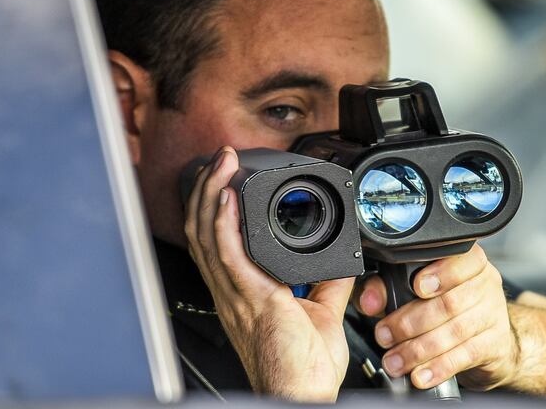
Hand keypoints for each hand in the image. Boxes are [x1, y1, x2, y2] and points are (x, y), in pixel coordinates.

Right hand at [184, 146, 352, 401]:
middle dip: (206, 191)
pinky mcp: (250, 299)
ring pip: (207, 236)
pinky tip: (225, 197)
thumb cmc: (302, 369)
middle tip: (221, 160)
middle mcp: (232, 292)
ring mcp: (236, 295)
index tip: (229, 180)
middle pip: (203, 232)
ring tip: (221, 164)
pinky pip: (227, 254)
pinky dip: (222, 222)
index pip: (219, 243)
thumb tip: (342, 260)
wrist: (300, 396)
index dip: (216, 210)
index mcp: (244, 294)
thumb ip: (329, 284)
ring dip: (210, 194)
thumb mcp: (322, 313)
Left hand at [354, 244, 519, 390]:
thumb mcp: (415, 291)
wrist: (486, 337)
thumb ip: (386, 289)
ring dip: (419, 349)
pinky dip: (439, 367)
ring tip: (396, 361)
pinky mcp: (495, 343)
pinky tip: (421, 374)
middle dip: (410, 322)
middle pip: (449, 302)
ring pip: (455, 330)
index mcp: (466, 261)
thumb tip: (369, 300)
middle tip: (385, 336)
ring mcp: (493, 313)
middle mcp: (484, 283)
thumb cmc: (446, 306)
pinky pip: (465, 355)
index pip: (460, 259)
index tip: (416, 288)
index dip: (440, 273)